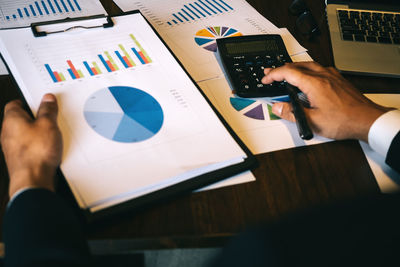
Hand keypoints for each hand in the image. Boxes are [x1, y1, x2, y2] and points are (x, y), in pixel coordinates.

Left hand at [1, 94, 61, 197]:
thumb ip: (48, 110)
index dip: (28, 101)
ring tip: (52, 133)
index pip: (14, 104)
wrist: (33, 179)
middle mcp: (8, 133)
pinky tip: (49, 148)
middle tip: (49, 116)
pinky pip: (29, 146)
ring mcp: (12, 147)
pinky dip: (38, 145)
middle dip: (35, 117)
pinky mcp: (20, 158)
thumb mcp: (48, 124)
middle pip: (20, 119)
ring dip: (37, 132)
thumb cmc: (35, 154)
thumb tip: (47, 100)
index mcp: (11, 120)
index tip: (40, 101)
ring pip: (25, 133)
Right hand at [261, 62, 391, 141]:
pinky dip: (307, 70)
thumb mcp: (312, 121)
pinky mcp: (338, 80)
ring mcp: (332, 76)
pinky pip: (319, 69)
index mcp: (314, 84)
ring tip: (286, 73)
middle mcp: (323, 76)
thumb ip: (292, 113)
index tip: (266, 79)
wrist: (368, 120)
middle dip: (281, 69)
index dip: (273, 75)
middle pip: (297, 66)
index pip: (288, 73)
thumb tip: (277, 107)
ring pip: (308, 65)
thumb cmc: (345, 120)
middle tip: (270, 73)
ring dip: (294, 68)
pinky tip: (307, 77)